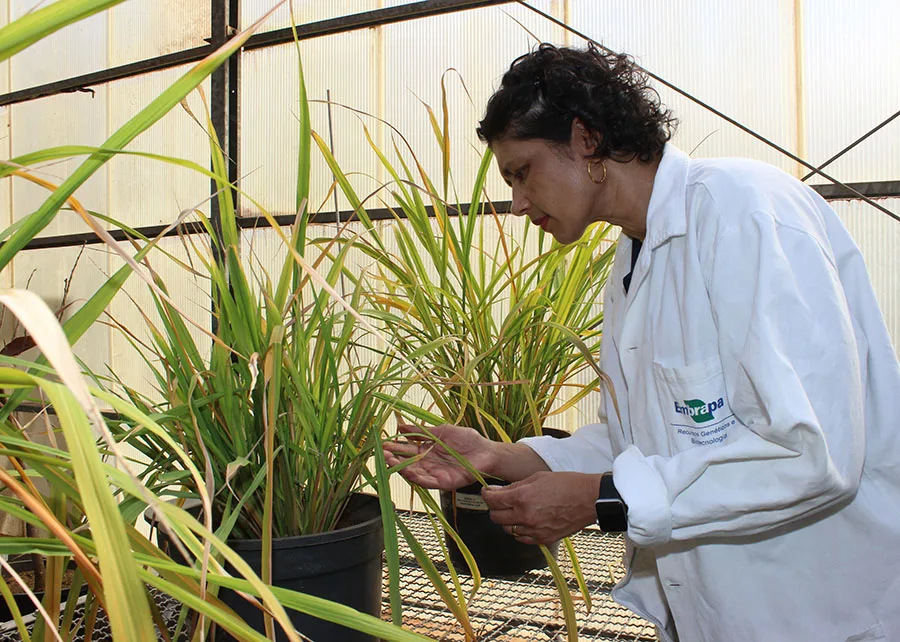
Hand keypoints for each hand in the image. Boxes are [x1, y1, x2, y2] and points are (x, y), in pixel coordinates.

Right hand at [383, 424, 496, 490]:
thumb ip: (421, 431)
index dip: (395, 447)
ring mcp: (435, 473)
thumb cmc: (467, 439)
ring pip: (414, 473)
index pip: (406, 450)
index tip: (382, 444)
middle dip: (393, 459)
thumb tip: (400, 426)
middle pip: (407, 463)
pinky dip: (417, 478)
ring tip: (390, 461)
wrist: (486, 451)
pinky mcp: (444, 482)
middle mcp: (428, 463)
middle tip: (383, 454)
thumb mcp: (441, 431)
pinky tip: (408, 472)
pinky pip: (428, 482)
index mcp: (427, 450)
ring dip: (401, 468)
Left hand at [481, 471, 600, 545]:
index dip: (486, 495)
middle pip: (496, 517)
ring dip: (506, 520)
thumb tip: (496, 491)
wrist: (589, 499)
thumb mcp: (536, 478)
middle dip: (494, 508)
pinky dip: (519, 531)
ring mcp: (534, 530)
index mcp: (523, 497)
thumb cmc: (566, 484)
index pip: (492, 500)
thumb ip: (514, 486)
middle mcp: (526, 516)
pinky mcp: (544, 539)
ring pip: (507, 529)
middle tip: (499, 501)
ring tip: (514, 510)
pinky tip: (525, 521)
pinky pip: (521, 538)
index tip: (487, 492)